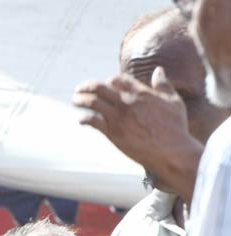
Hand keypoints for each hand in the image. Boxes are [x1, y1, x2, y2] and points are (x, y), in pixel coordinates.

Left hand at [73, 67, 202, 199]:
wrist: (171, 150)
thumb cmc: (176, 127)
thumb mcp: (174, 101)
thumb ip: (164, 85)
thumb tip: (158, 70)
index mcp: (140, 92)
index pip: (117, 79)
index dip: (109, 80)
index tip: (105, 85)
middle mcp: (127, 102)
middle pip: (99, 87)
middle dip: (86, 87)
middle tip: (79, 89)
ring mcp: (118, 116)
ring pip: (92, 102)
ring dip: (80, 100)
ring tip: (75, 101)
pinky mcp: (112, 132)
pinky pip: (92, 121)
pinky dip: (84, 119)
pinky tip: (81, 120)